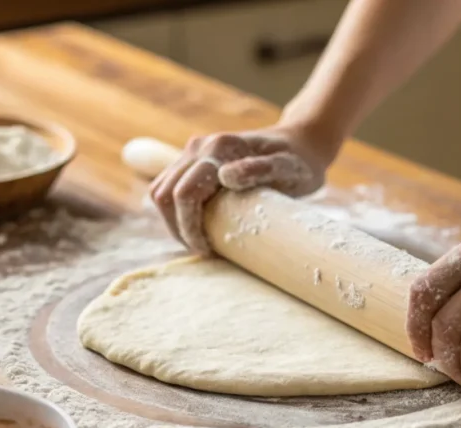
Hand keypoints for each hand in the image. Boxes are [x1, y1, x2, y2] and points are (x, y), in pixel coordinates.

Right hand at [150, 123, 335, 253]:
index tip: (208, 250)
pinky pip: (168, 187)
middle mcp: (200, 146)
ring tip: (199, 241)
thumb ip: (260, 169)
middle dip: (179, 228)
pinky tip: (196, 226)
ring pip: (160, 191)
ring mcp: (192, 150)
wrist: (299, 143)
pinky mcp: (192, 160)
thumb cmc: (299, 162)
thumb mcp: (289, 169)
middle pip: (165, 194)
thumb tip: (225, 176)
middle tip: (204, 251)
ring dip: (173, 221)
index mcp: (219, 148)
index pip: (184, 193)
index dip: (189, 227)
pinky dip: (174, 211)